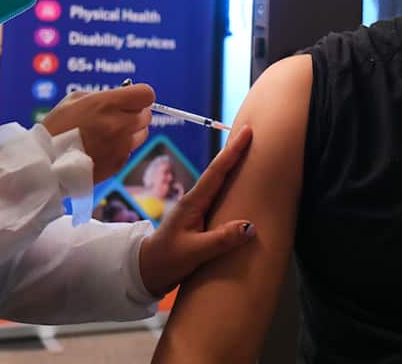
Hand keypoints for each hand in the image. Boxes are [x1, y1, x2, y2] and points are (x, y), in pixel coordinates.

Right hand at [42, 84, 152, 182]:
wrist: (46, 162)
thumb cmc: (57, 127)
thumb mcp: (74, 99)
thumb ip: (102, 96)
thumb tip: (121, 97)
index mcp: (107, 104)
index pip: (145, 94)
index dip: (140, 95)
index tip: (131, 98)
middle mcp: (118, 125)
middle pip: (146, 115)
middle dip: (135, 113)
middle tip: (118, 116)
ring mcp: (120, 146)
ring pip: (142, 134)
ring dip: (132, 131)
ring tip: (112, 133)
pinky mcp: (119, 163)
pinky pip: (130, 150)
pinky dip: (122, 147)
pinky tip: (104, 148)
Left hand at [138, 126, 255, 296]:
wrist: (147, 270)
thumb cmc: (166, 260)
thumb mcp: (193, 252)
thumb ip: (220, 240)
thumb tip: (250, 227)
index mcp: (193, 203)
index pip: (216, 172)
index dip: (233, 151)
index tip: (247, 131)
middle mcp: (196, 201)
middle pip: (220, 170)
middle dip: (236, 151)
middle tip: (253, 131)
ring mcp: (199, 209)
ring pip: (221, 183)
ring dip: (235, 166)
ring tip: (253, 152)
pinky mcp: (202, 219)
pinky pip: (221, 197)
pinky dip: (233, 185)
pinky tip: (242, 184)